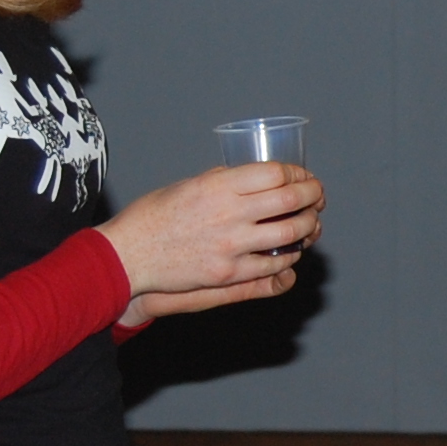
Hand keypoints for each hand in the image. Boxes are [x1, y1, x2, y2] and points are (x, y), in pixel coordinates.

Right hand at [99, 162, 323, 320]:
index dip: (298, 174)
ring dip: (309, 227)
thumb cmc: (152, 216)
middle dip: (313, 196)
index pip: (276, 173)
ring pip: (290, 233)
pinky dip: (289, 255)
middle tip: (318, 197)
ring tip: (311, 223)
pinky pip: (273, 263)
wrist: (129, 255)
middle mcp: (229, 212)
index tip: (303, 177)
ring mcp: (231, 244)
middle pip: (290, 199)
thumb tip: (248, 176)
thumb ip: (221, 181)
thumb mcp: (188, 185)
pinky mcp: (228, 272)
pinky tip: (290, 251)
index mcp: (219, 185)